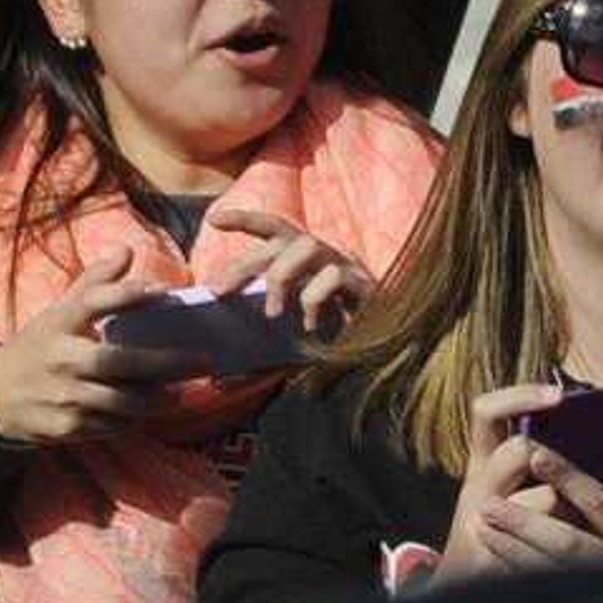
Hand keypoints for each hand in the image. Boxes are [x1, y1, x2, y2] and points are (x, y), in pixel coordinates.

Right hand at [0, 243, 214, 444]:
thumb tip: (126, 251)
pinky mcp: (67, 426)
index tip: (162, 291)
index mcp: (59, 321)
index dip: (126, 295)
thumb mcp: (59, 310)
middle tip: (205, 360)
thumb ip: (95, 282)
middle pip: (118, 361)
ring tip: (185, 394)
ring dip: (158, 399)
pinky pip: (112, 424)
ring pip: (121, 400)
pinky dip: (136, 419)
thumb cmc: (42, 345)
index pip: (93, 302)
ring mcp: (63, 394)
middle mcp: (61, 357)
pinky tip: (154, 411)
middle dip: (166, 363)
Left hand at [200, 201, 371, 349]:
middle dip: (246, 262)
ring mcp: (345, 263)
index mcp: (304, 258)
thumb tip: (219, 383)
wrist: (388, 348)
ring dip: (282, 276)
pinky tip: (310, 325)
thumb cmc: (335, 339)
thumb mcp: (290, 344)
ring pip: (308, 245)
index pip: (273, 228)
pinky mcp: (363, 282)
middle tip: (219, 291)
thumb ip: (258, 356)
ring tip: (272, 313)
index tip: (213, 220)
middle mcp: (324, 253)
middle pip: (281, 238)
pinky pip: (334, 277)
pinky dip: (316, 298)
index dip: (246, 219)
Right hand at [434, 384, 602, 579]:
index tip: (558, 396)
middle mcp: (475, 489)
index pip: (486, 413)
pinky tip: (578, 557)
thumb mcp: (524, 493)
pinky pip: (543, 542)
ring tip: (581, 528)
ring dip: (572, 510)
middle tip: (574, 479)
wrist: (470, 593)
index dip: (519, 397)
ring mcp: (475, 523)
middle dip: (557, 463)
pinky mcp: (484, 558)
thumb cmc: (515, 539)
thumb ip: (555, 466)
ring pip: (544, 498)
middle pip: (521, 450)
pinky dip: (568, 548)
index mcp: (482, 466)